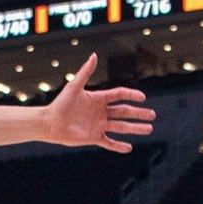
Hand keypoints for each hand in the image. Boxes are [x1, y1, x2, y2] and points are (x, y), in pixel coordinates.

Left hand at [40, 54, 154, 153]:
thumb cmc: (61, 104)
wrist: (50, 124)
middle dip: (138, 113)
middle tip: (152, 115)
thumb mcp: (74, 86)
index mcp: (98, 98)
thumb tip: (94, 55)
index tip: (142, 97)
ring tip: (149, 129)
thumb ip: (86, 72)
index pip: (119, 95)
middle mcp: (101, 112)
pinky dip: (118, 146)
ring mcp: (98, 125)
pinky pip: (109, 142)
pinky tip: (129, 148)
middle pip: (124, 112)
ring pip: (121, 127)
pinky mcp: (94, 138)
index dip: (131, 95)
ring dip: (135, 128)